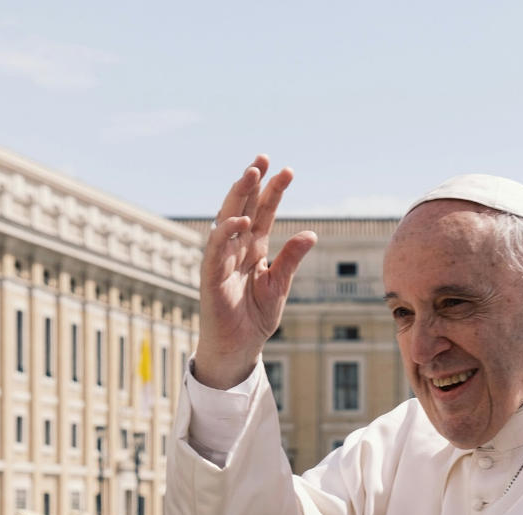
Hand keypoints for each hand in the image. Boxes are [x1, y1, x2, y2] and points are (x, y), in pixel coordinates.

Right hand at [195, 156, 317, 389]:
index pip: (264, 212)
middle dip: (252, 183)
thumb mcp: (280, 285)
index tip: (287, 171)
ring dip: (238, 196)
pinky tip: (241, 219)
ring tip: (251, 173)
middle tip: (264, 158)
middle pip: (244, 207)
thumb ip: (292, 259)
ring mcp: (222, 260)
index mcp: (255, 249)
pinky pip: (217, 250)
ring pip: (228, 220)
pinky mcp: (211, 276)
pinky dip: (227, 233)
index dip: (273, 191)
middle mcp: (237, 248)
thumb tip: (311, 233)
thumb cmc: (256, 317)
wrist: (239, 347)